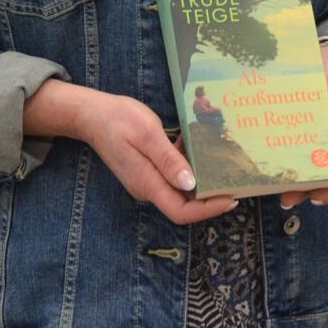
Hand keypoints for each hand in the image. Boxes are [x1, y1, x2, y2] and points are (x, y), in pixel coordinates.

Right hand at [73, 90, 237, 224]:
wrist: (92, 115)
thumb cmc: (119, 120)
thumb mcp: (148, 134)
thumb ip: (168, 160)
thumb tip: (190, 185)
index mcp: (147, 183)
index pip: (181, 212)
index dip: (208, 210)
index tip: (232, 199)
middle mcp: (147, 188)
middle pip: (184, 205)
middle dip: (211, 197)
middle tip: (236, 180)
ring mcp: (146, 181)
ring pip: (180, 191)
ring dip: (201, 180)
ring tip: (222, 162)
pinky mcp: (147, 172)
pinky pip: (173, 177)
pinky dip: (188, 167)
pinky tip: (196, 147)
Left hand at [280, 37, 327, 208]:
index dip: (327, 190)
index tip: (310, 196)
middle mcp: (327, 143)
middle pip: (317, 177)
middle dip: (300, 190)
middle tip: (281, 196)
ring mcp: (311, 137)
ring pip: (300, 166)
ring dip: (287, 178)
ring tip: (267, 183)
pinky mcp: (296, 128)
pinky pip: (287, 147)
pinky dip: (277, 157)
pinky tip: (262, 158)